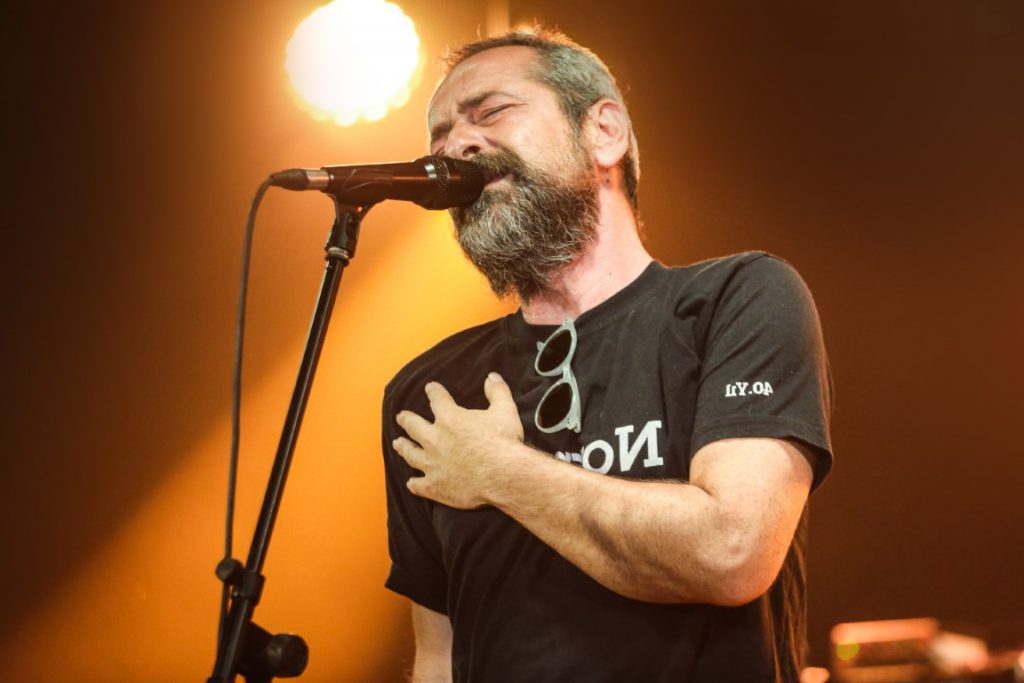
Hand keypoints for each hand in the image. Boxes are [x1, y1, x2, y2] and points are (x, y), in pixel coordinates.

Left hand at [393, 372, 524, 508]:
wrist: (503, 476)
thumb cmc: (503, 442)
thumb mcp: (505, 410)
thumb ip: (497, 392)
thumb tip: (492, 376)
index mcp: (450, 418)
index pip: (437, 399)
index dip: (433, 392)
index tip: (430, 388)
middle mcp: (435, 440)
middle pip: (414, 426)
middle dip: (407, 420)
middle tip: (401, 416)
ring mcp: (432, 464)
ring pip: (411, 454)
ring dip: (403, 447)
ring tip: (397, 443)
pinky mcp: (435, 486)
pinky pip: (418, 485)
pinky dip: (414, 484)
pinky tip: (411, 483)